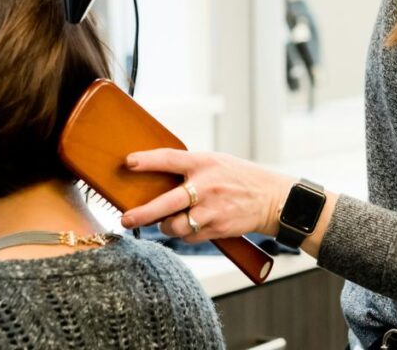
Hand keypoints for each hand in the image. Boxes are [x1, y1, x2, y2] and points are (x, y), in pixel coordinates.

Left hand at [119, 149, 294, 243]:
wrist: (271, 199)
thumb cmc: (238, 177)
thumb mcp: (216, 162)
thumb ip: (191, 168)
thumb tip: (156, 177)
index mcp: (204, 163)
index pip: (170, 159)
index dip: (148, 161)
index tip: (128, 162)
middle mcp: (206, 186)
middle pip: (167, 203)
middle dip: (142, 213)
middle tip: (125, 218)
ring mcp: (212, 210)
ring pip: (175, 226)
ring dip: (165, 226)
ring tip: (165, 222)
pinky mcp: (216, 229)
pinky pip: (189, 237)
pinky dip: (185, 234)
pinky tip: (191, 225)